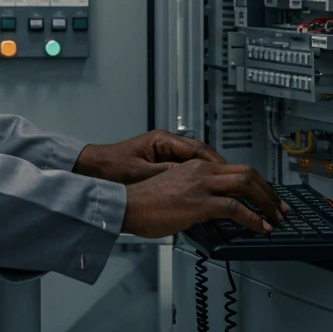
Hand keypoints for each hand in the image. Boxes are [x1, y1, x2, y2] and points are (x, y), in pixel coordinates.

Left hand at [73, 129, 225, 184]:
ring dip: (213, 175)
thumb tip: (192, 178)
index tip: (232, 176)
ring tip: (228, 189)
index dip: (217, 164)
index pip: (199, 150)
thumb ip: (168, 173)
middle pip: (203, 154)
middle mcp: (166, 143)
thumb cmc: (111, 166)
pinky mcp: (161, 163)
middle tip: (239, 184)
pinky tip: (207, 191)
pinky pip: (187, 169)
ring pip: (198, 162)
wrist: (93, 167)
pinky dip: (200, 179)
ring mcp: (165, 152)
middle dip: (222, 169)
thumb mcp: (141, 172)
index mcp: (163, 140)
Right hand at [119, 160, 287, 237]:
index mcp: (195, 165)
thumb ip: (195, 193)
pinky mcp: (200, 203)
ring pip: (246, 185)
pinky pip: (235, 208)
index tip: (265, 195)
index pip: (235, 168)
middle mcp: (201, 170)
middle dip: (269, 191)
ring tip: (275, 217)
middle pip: (247, 172)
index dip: (256, 182)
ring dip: (266, 202)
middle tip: (280, 206)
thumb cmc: (144, 201)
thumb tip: (211, 210)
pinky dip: (253, 219)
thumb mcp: (174, 189)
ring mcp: (202, 185)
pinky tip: (260, 227)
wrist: (126, 205)